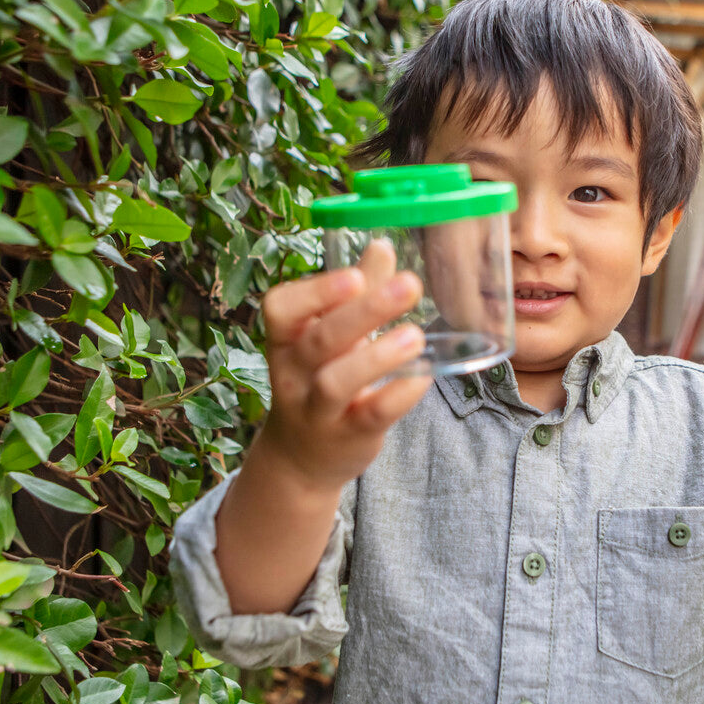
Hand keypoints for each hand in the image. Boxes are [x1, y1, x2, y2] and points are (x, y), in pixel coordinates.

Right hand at [255, 239, 431, 491]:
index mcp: (286, 339)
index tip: (356, 275)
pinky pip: (370, 415)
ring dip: (377, 356)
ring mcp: (316, 409)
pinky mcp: (347, 436)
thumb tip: (381, 246)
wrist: (301, 457)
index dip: (316, 291)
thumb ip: (356, 294)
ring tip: (415, 335)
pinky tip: (422, 377)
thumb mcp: (329, 336)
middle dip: (364, 311)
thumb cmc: (320, 380)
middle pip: (320, 339)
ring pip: (336, 381)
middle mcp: (293, 373)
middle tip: (410, 286)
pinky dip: (397, 395)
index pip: (281, 308)